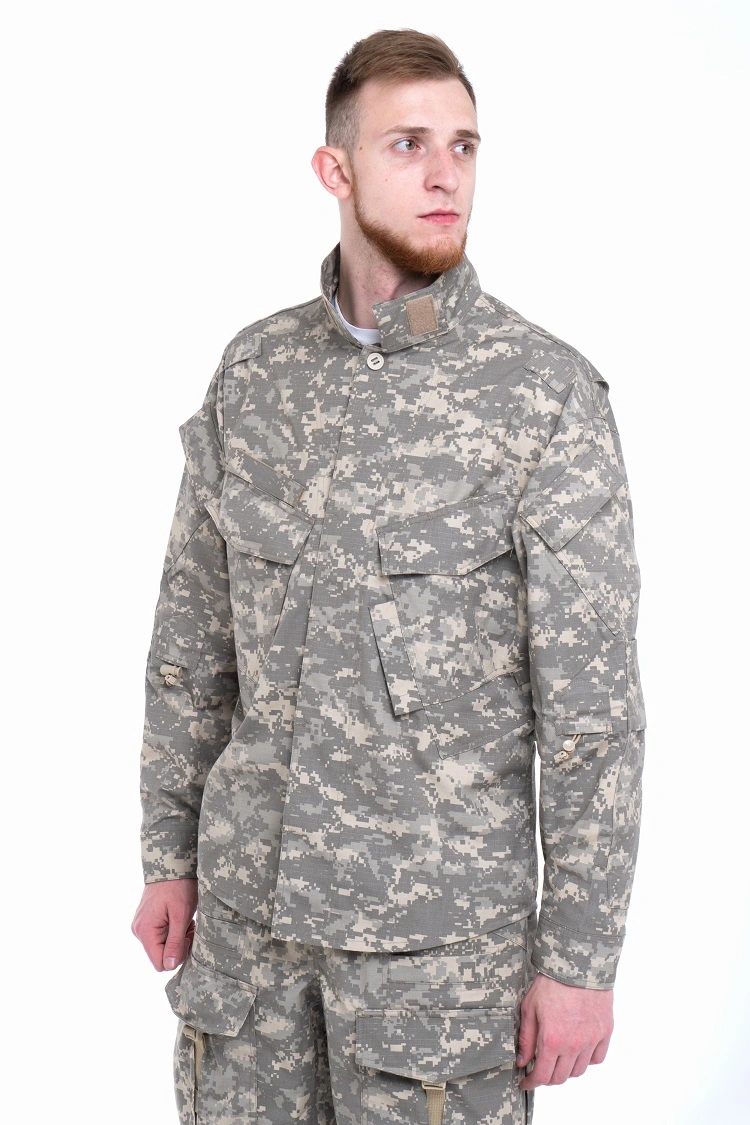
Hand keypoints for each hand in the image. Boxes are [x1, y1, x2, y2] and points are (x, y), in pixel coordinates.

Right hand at [131, 878, 197, 970]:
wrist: (171, 864)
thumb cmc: (178, 887)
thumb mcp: (181, 915)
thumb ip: (174, 942)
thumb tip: (168, 966)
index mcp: (145, 931)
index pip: (160, 963)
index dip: (177, 955)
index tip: (187, 937)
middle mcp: (139, 930)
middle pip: (161, 955)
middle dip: (178, 945)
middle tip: (189, 927)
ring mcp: (141, 925)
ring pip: (162, 946)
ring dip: (177, 937)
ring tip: (185, 921)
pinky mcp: (146, 921)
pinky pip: (160, 936)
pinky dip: (173, 931)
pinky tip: (179, 918)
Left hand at [516, 972, 612, 1088]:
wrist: (578, 964)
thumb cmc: (552, 982)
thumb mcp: (529, 1007)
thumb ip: (526, 1038)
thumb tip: (521, 1061)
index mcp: (552, 1040)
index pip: (542, 1076)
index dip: (531, 1083)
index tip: (525, 1081)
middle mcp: (573, 1045)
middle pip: (560, 1077)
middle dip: (546, 1077)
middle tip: (539, 1068)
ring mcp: (591, 1040)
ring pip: (578, 1070)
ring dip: (566, 1069)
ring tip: (557, 1057)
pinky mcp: (605, 1032)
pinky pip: (597, 1058)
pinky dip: (586, 1060)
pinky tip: (577, 1050)